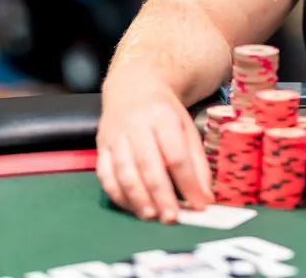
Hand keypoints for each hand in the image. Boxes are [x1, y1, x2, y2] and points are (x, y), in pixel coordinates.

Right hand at [96, 80, 213, 223]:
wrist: (132, 88)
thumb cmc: (163, 113)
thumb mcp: (186, 128)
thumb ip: (197, 163)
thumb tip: (205, 198)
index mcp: (163, 116)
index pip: (177, 155)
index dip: (189, 183)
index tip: (199, 204)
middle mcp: (136, 125)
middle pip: (149, 165)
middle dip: (161, 195)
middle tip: (172, 218)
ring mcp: (115, 136)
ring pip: (124, 172)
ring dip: (138, 198)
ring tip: (151, 216)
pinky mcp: (101, 146)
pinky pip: (105, 175)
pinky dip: (118, 195)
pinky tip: (132, 206)